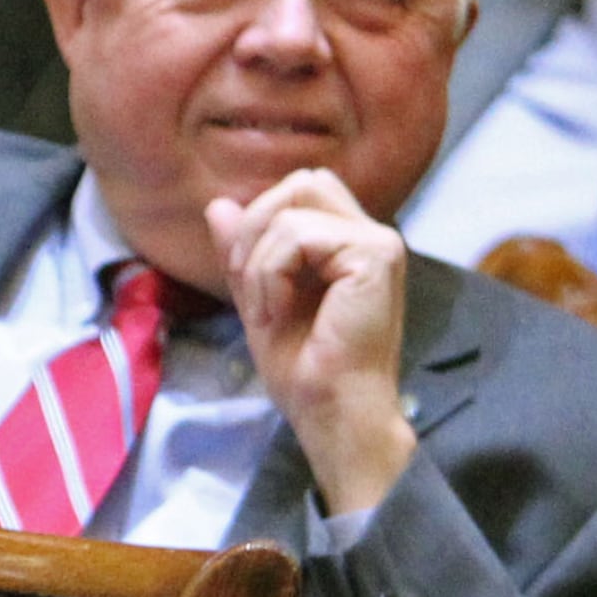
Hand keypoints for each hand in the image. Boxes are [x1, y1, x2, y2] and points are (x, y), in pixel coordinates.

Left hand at [203, 168, 412, 518]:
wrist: (331, 412)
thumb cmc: (304, 369)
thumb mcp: (257, 298)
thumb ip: (242, 251)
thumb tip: (217, 204)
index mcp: (349, 244)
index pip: (299, 191)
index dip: (260, 221)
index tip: (246, 279)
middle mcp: (371, 236)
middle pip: (301, 184)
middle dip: (257, 227)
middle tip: (248, 284)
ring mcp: (379, 243)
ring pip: (293, 207)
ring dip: (259, 260)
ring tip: (266, 310)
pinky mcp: (376, 255)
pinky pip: (298, 235)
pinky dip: (272, 273)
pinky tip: (279, 313)